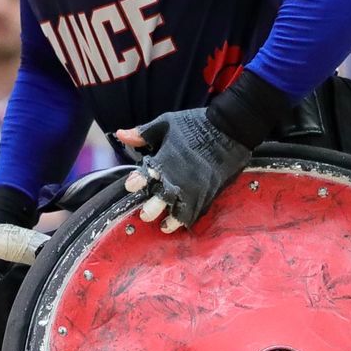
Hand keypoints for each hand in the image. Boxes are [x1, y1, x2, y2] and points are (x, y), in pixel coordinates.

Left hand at [115, 106, 252, 232]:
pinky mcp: (211, 192)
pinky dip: (190, 218)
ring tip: (164, 226)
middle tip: (145, 214)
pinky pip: (199, 210)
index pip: (145, 175)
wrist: (231, 128)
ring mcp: (197, 187)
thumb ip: (142, 133)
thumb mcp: (166, 123)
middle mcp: (180, 177)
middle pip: (162, 200)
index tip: (130, 186)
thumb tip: (120, 135)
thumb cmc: (196, 124)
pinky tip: (184, 222)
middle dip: (151, 210)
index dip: (137, 182)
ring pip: (181, 212)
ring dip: (171, 221)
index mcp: (166, 160)